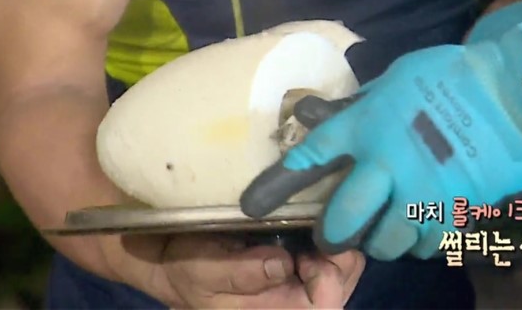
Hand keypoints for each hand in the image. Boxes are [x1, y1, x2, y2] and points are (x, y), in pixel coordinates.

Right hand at [102, 233, 364, 308]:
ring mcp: (302, 283)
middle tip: (315, 226)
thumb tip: (282, 263)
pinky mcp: (302, 263)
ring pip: (345, 265)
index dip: (329, 278)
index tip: (311, 250)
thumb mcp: (203, 271)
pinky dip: (329, 234)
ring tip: (311, 221)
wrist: (176, 258)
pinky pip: (333, 251)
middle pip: (344, 283)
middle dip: (338, 254)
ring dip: (334, 241)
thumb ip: (242, 273)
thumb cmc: (187, 269)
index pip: (325, 306)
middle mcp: (295, 303)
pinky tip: (311, 220)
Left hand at [240, 0, 521, 260]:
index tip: (255, 204)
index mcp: (367, 129)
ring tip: (379, 231)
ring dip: (376, 241)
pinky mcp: (455, 212)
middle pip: (343, 220)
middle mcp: (387, 168)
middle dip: (331, 233)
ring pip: (385, 243)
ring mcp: (422, 195)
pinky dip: (417, 242)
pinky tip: (418, 229)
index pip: (311, 161)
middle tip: (332, 233)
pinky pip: (425, 244)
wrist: (515, 92)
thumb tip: (312, 116)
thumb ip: (354, 107)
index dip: (279, 185)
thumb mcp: (392, 80)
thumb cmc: (449, 76)